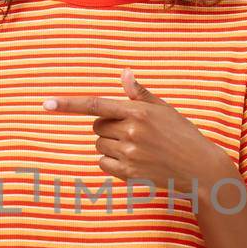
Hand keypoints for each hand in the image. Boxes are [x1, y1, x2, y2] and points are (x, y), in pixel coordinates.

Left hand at [42, 69, 235, 191]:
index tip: (46, 104)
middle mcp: (132, 131)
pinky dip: (111, 161)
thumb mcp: (165, 110)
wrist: (200, 169)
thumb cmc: (184, 135)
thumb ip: (141, 94)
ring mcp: (130, 154)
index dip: (68, 104)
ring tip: (136, 146)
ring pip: (99, 145)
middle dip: (107, 126)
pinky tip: (132, 160)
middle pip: (97, 126)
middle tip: (131, 131)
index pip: (96, 104)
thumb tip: (124, 74)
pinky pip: (103, 163)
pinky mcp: (130, 173)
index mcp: (139, 111)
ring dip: (109, 144)